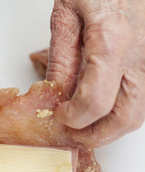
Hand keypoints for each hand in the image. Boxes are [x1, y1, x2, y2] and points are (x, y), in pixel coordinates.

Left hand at [47, 0, 144, 146]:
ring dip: (110, 127)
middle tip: (73, 131)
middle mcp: (140, 56)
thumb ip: (61, 57)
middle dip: (95, 135)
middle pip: (125, 118)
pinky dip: (122, 111)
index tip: (59, 114)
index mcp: (111, 41)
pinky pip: (142, 99)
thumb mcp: (66, 15)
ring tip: (86, 121)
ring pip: (138, 114)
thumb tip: (55, 92)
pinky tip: (104, 105)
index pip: (94, 101)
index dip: (74, 117)